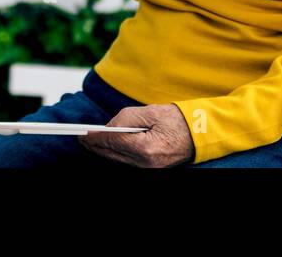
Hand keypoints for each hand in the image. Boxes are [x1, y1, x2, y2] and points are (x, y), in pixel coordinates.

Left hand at [77, 103, 194, 167]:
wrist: (200, 134)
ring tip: (91, 142)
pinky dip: (115, 155)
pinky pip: (127, 163)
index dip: (95, 137)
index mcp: (146, 148)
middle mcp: (146, 163)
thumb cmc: (177, 120)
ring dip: (103, 151)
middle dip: (95, 146)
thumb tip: (107, 127)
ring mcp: (148, 169)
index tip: (82, 133)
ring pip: (118, 161)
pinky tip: (108, 148)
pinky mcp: (150, 169)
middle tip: (82, 138)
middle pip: (112, 155)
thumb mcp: (151, 112)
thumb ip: (126, 118)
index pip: (113, 142)